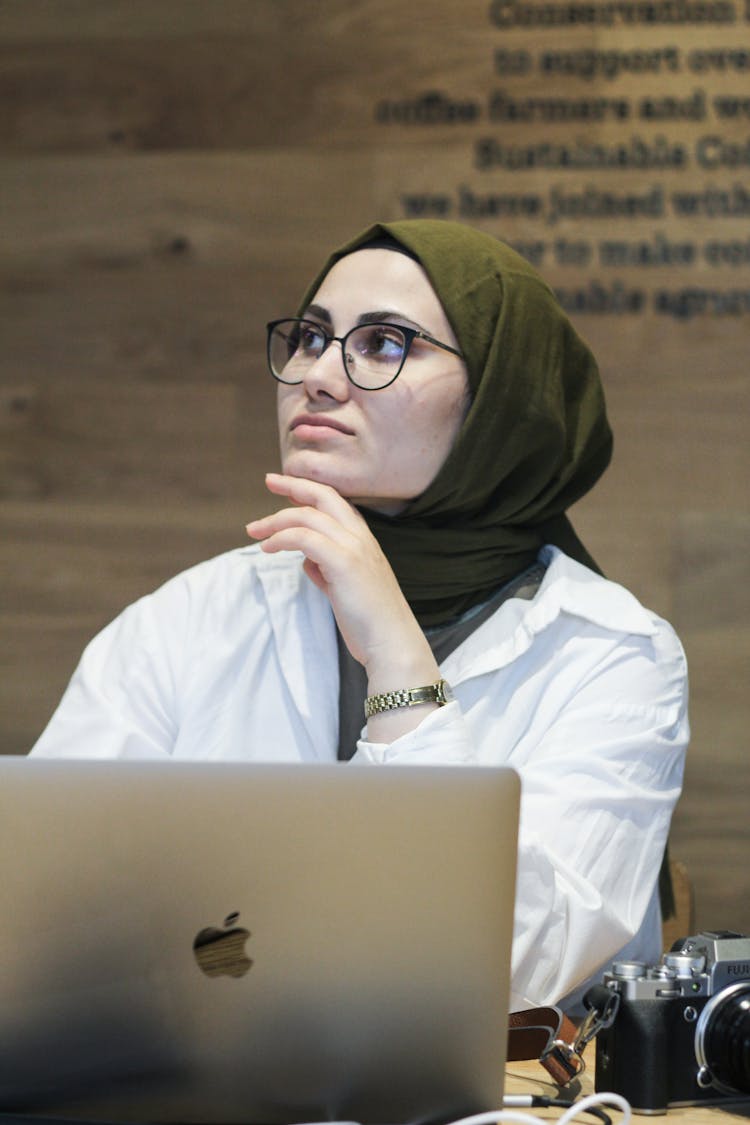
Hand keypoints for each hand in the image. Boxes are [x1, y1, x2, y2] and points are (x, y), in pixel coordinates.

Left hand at [246, 473, 441, 740]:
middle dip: (294, 485)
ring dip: (276, 521)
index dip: (310, 491)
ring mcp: (354, 547)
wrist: (391, 641)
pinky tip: (268, 549)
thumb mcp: (346, 590)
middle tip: (269, 481)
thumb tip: (308, 563)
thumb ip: (328, 572)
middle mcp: (361, 538)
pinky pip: (304, 538)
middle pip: (323, 497)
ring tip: (255, 532)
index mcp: (365, 541)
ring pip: (307, 517)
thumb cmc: (370, 622)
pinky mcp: (344, 562)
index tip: (286, 487)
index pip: (336, 503)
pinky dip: (282, 539)